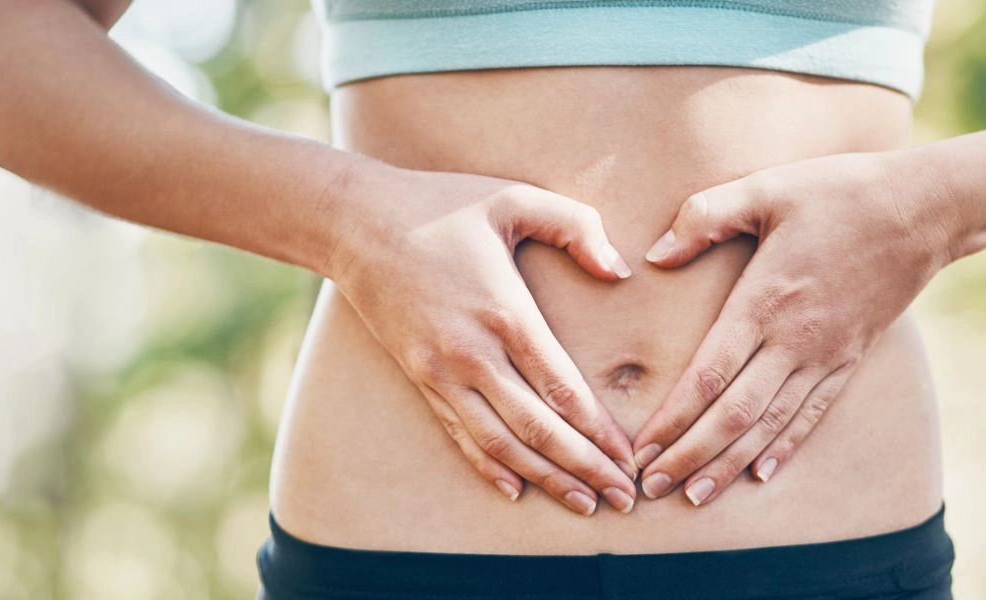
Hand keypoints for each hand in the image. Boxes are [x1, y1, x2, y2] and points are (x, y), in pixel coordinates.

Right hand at [329, 165, 639, 514]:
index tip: (630, 461)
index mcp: (506, 313)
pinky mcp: (420, 379)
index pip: (563, 390)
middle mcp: (473, 355)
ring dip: (545, 479)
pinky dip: (489, 467)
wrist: (355, 223)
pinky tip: (515, 491)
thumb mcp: (514, 197)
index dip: (601, 433)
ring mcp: (442, 373)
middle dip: (585, 469)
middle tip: (624, 500)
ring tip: (583, 505)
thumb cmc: (441, 205)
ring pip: (500, 444)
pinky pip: (460, 434)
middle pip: (538, 430)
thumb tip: (620, 271)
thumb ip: (576, 227)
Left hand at [630, 152, 953, 505]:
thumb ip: (704, 217)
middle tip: (650, 487)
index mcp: (765, 300)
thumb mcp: (765, 188)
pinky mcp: (850, 358)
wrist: (925, 209)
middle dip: (689, 456)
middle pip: (734, 415)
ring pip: (770, 426)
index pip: (709, 375)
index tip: (641, 449)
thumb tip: (654, 255)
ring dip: (729, 464)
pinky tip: (760, 475)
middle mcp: (793, 340)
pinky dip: (784, 448)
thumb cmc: (838, 191)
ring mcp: (825, 355)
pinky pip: (813, 415)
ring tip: (694, 496)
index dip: (673, 419)